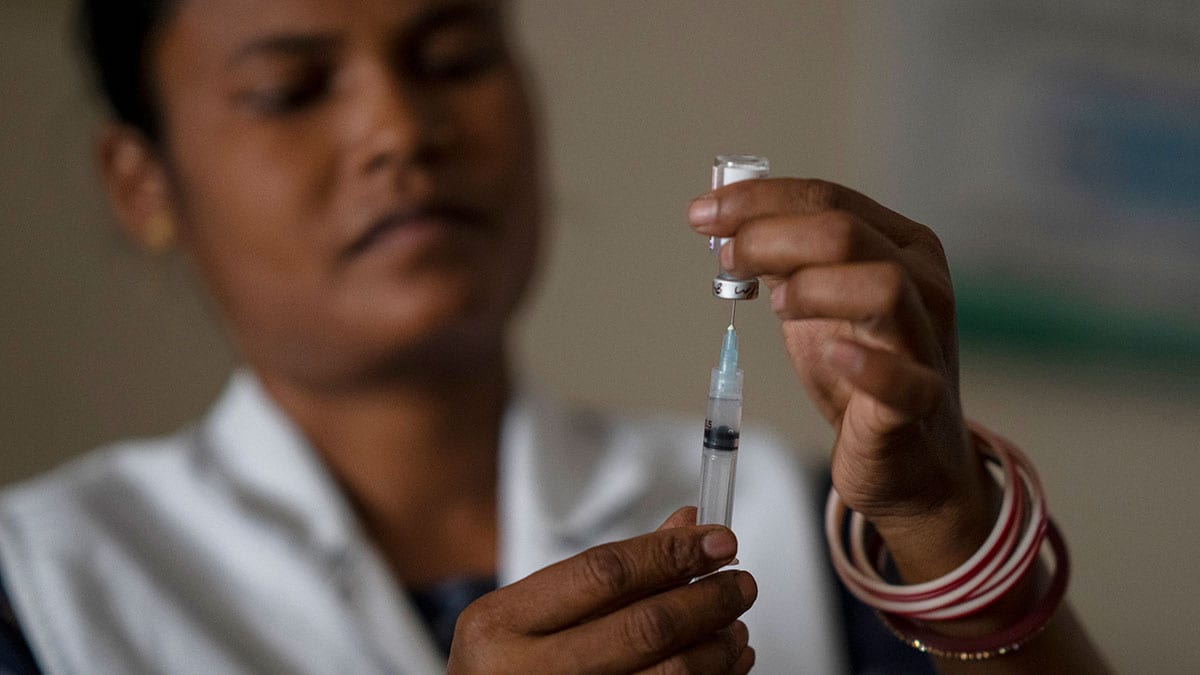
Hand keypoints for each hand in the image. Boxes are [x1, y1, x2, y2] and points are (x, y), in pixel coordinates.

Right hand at [447, 507, 756, 673]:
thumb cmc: (510, 664)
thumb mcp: (534, 612)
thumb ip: (609, 571)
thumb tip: (687, 525)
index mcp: (503, 623)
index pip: (605, 572)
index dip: (671, 552)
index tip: (719, 540)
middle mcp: (528, 672)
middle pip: (645, 628)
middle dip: (708, 600)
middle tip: (741, 583)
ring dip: (717, 647)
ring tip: (734, 626)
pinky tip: (723, 665)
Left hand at [689, 179, 994, 579]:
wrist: (908, 458)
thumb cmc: (859, 370)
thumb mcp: (814, 303)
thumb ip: (783, 261)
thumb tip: (727, 225)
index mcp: (899, 245)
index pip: (827, 198)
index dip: (758, 200)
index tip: (704, 212)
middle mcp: (923, 283)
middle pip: (845, 233)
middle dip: (769, 236)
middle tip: (726, 258)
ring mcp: (926, 341)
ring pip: (884, 285)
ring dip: (814, 286)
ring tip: (777, 305)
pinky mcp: (921, 402)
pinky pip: (904, 380)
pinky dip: (867, 365)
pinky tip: (832, 355)